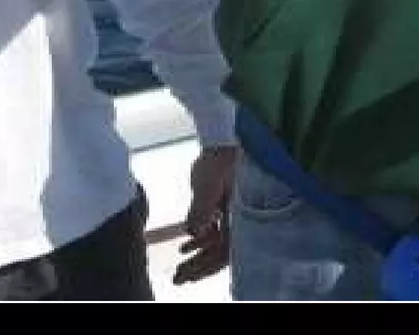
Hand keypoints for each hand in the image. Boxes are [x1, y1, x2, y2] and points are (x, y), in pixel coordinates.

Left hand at [173, 144, 236, 284]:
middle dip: (198, 267)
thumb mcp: (207, 184)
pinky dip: (199, 240)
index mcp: (241, 217)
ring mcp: (234, 217)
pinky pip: (215, 232)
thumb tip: (193, 232)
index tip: (188, 275)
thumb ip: (200, 209)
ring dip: (198, 256)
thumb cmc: (219, 159)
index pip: (225, 252)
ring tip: (179, 267)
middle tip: (178, 278)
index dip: (207, 266)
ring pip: (216, 244)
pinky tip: (184, 246)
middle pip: (220, 253)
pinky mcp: (226, 210)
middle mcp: (240, 221)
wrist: (224, 139)